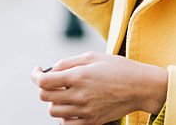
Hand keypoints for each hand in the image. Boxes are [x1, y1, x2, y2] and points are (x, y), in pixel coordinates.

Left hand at [31, 51, 167, 124]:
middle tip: (54, 81)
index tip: (37, 71)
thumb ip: (68, 62)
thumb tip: (51, 69)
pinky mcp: (91, 122)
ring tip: (66, 92)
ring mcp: (84, 112)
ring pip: (53, 112)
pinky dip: (64, 115)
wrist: (141, 87)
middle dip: (45, 87)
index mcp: (78, 76)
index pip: (43, 82)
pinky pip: (66, 124)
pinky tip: (73, 105)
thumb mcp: (93, 56)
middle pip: (45, 97)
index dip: (35, 75)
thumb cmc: (118, 68)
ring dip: (54, 101)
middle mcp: (79, 96)